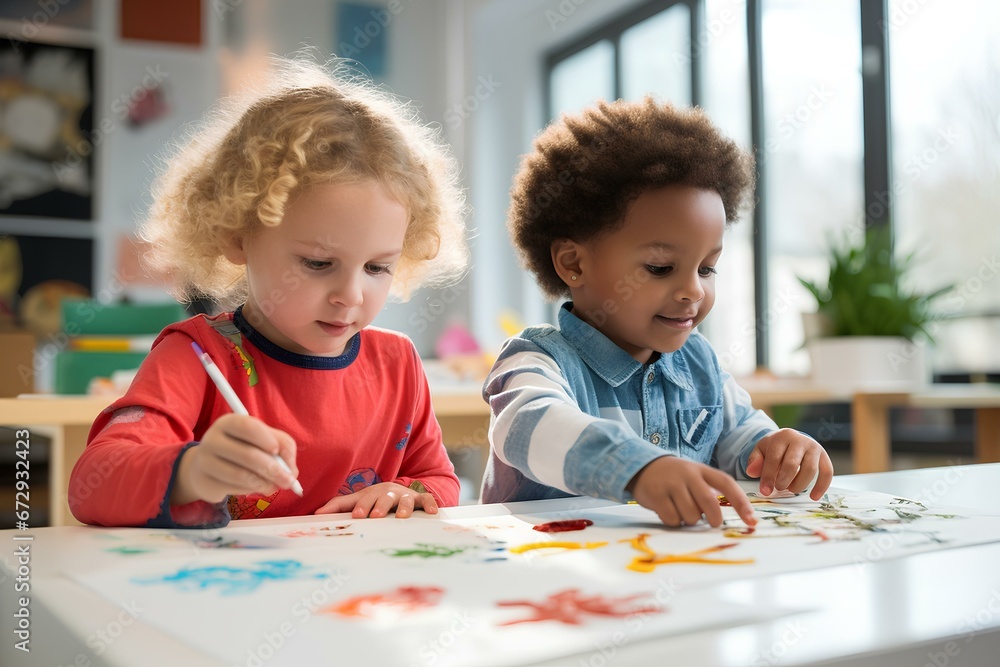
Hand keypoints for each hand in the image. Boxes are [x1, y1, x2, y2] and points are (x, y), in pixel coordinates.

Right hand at [171, 413, 298, 504]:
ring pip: (242, 475)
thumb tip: (292, 471)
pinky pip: (234, 489)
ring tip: (273, 485)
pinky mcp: (205, 482)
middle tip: (289, 481)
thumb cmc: (242, 449)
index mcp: (229, 422)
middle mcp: (213, 439)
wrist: (207, 467)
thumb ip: (283, 448)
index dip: (266, 439)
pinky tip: (254, 487)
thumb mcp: (262, 440)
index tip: (276, 451)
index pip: (248, 426)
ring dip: (265, 483)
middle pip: (248, 455)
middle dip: (275, 470)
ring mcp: (205, 461)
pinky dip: (251, 490)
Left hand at [314, 482, 438, 518]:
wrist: (400, 490)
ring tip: (400, 517)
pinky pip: (426, 500)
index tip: (356, 516)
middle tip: (374, 516)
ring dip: (402, 507)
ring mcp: (405, 495)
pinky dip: (430, 504)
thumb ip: (338, 506)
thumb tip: (316, 514)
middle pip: (383, 498)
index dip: (360, 506)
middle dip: (379, 506)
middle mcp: (388, 492)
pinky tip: (433, 512)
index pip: (364, 499)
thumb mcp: (358, 501)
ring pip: (404, 499)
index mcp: (372, 493)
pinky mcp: (420, 499)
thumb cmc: (375, 500)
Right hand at [627, 456, 756, 527]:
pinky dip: (674, 522)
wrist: (641, 466)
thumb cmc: (674, 477)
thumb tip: (729, 516)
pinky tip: (668, 511)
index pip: (726, 484)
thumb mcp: (694, 476)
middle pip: (710, 502)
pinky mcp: (656, 495)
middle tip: (712, 522)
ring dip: (690, 520)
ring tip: (682, 511)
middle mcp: (688, 474)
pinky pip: (673, 519)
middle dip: (714, 518)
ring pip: (691, 515)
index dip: (741, 503)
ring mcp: (671, 484)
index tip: (751, 520)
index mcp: (701, 470)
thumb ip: (710, 491)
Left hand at [744, 428, 833, 500]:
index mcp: (782, 437)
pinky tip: (813, 497)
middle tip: (779, 488)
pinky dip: (822, 486)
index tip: (765, 491)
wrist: (791, 439)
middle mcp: (800, 440)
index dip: (769, 476)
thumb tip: (751, 472)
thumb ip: (755, 460)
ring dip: (800, 484)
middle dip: (784, 480)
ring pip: (810, 469)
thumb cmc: (775, 448)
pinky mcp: (824, 457)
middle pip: (792, 463)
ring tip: (791, 489)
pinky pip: (827, 472)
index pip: (774, 458)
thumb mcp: (761, 450)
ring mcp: (814, 448)